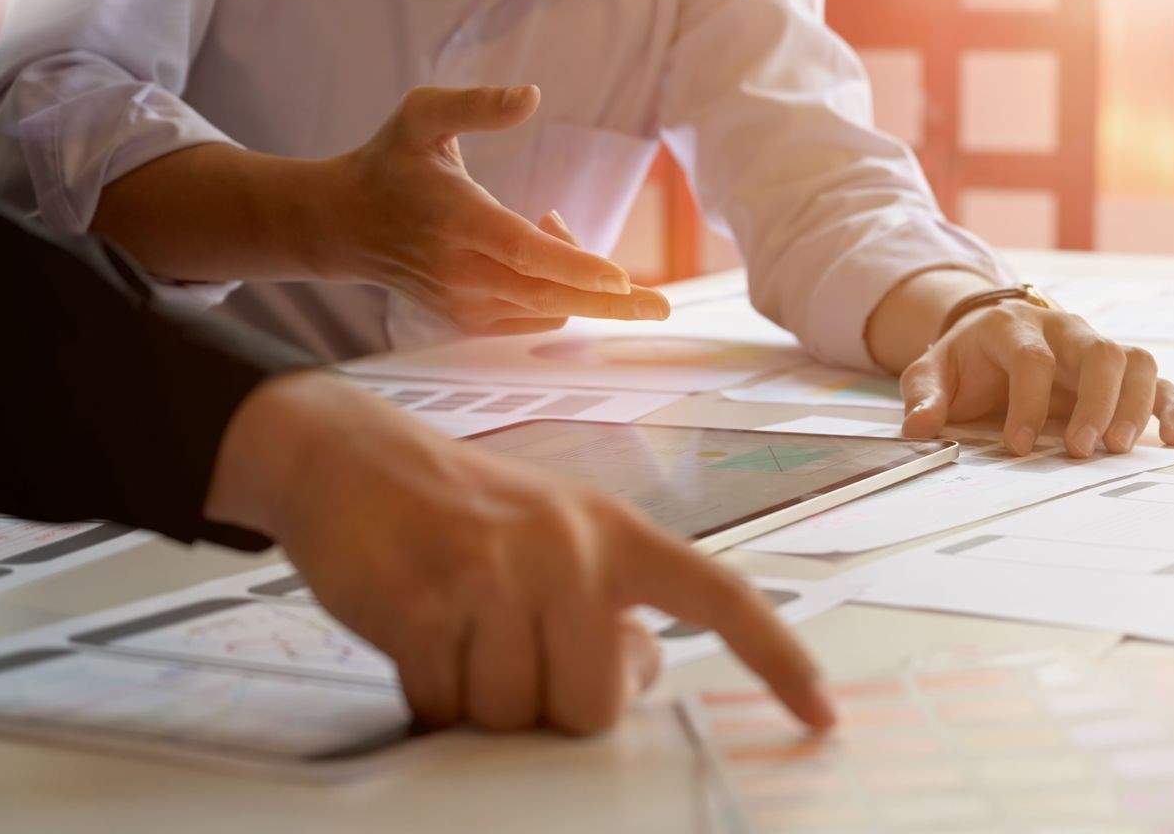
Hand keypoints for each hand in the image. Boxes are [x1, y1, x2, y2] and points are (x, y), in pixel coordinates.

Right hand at [206, 372, 834, 734]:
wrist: (351, 456)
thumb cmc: (463, 513)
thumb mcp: (557, 538)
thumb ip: (610, 603)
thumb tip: (639, 674)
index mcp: (617, 532)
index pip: (719, 598)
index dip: (777, 659)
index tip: (822, 716)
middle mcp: (571, 547)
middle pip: (593, 706)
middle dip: (546, 705)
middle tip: (506, 649)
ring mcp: (500, 573)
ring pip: (514, 716)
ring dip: (478, 699)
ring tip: (458, 631)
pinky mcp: (430, 602)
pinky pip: (446, 706)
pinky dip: (429, 695)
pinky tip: (419, 637)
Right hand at [328, 84, 670, 334]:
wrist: (344, 224)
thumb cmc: (391, 162)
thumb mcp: (422, 114)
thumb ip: (475, 104)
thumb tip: (532, 95)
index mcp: (456, 220)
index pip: (524, 252)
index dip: (575, 266)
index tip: (621, 278)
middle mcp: (461, 271)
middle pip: (549, 295)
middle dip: (610, 301)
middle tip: (663, 306)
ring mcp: (464, 304)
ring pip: (547, 308)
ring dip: (579, 278)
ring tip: (556, 222)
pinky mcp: (469, 322)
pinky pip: (535, 318)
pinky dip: (558, 292)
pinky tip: (544, 247)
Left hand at [898, 299, 1173, 457]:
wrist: (991, 336)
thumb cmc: (967, 360)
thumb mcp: (934, 372)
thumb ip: (925, 395)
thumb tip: (919, 427)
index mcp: (1015, 327)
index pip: (1032, 358)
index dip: (1027, 401)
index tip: (1016, 445)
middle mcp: (1065, 331)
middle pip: (1098, 352)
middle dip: (1094, 403)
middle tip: (1081, 449)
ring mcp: (1096, 347)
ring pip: (1135, 360)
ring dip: (1134, 405)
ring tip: (1119, 448)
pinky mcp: (1119, 370)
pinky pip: (1156, 380)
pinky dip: (1171, 406)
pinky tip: (1173, 438)